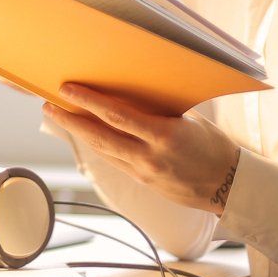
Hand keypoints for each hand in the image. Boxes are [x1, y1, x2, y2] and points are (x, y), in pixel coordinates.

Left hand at [43, 83, 238, 214]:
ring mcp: (144, 172)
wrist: (228, 186)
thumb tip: (133, 92)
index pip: (117, 115)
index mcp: (165, 135)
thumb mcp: (190, 120)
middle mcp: (149, 156)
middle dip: (71, 120)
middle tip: (49, 105)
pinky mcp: (142, 182)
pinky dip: (98, 145)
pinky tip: (86, 134)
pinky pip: (114, 160)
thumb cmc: (214, 146)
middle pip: (99, 136)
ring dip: (78, 133)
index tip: (68, 89)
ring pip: (102, 150)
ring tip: (60, 116)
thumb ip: (160, 109)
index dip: (89, 102)